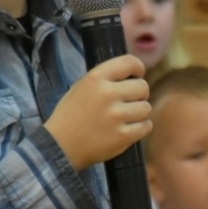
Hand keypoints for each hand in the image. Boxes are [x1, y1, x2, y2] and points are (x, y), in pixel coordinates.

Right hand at [44, 54, 150, 170]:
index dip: (138, 69)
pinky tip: (128, 129)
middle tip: (128, 102)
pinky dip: (140, 128)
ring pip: (146, 108)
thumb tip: (133, 75)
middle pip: (143, 87)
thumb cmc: (71, 115)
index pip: (130, 62)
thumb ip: (106, 78)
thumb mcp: (81, 86)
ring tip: (126, 117)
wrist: (60, 146)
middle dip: (138, 94)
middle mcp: (108, 94)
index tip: (137, 76)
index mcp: (96, 78)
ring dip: (139, 113)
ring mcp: (117, 116)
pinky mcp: (123, 136)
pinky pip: (146, 126)